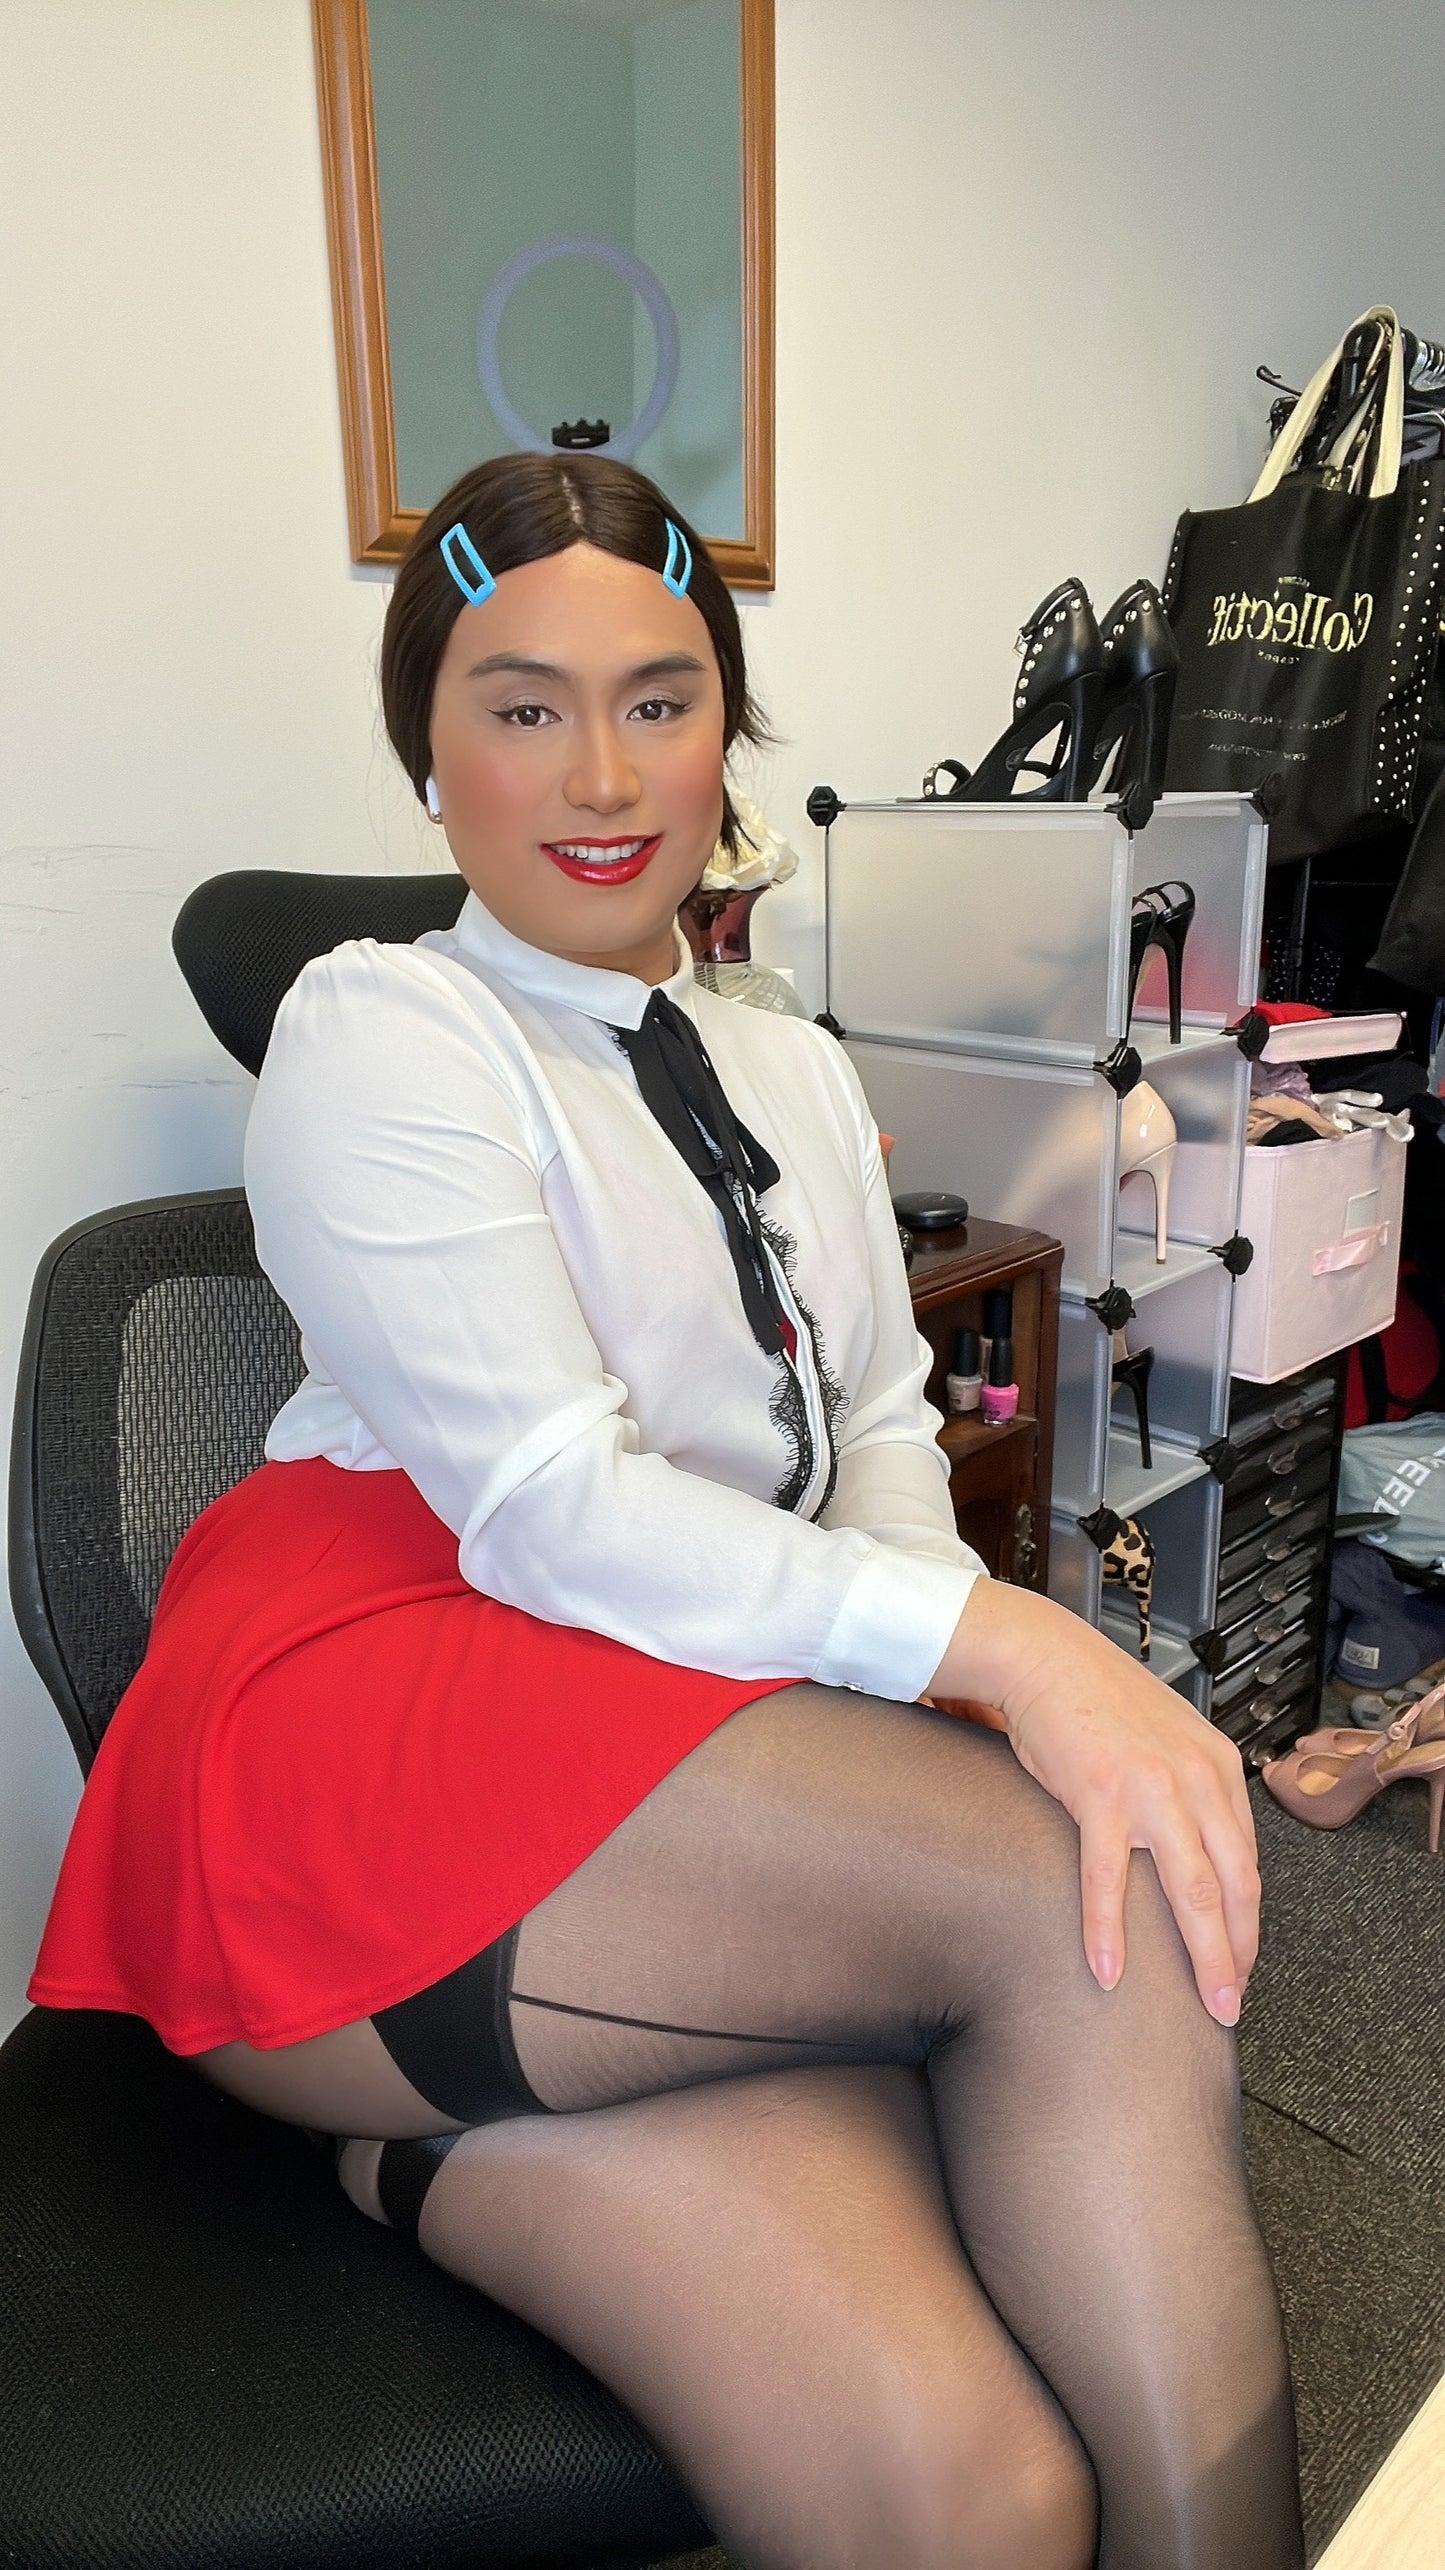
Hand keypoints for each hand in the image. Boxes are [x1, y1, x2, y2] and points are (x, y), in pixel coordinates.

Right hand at [929, 1581, 1258, 2026]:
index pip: (1248, 1860)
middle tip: (1232, 2003)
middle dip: (1239, 1953)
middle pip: (1233, 1884)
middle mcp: (1196, 1778)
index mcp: (1217, 1767)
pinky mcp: (1101, 1794)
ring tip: (1205, 2003)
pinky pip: (1108, 1877)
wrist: (1045, 1656)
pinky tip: (1108, 1968)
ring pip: (1192, 1889)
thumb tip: (1193, 1850)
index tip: (1241, 1960)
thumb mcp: (1167, 1739)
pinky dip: (1108, 1928)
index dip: (1247, 1920)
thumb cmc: (1096, 1701)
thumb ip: (1189, 1789)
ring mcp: (1152, 1788)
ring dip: (1203, 1955)